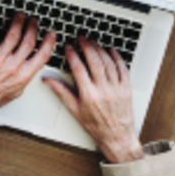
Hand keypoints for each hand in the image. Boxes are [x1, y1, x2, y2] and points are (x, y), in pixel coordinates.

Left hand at [0, 11, 57, 121]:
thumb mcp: (16, 91)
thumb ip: (24, 77)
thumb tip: (30, 67)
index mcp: (23, 76)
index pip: (41, 56)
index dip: (49, 43)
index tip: (51, 35)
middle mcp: (12, 66)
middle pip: (27, 42)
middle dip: (33, 28)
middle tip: (34, 20)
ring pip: (11, 36)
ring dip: (17, 23)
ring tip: (19, 15)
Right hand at [44, 38, 144, 162]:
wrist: (117, 136)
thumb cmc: (96, 125)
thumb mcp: (74, 110)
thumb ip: (60, 92)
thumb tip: (48, 80)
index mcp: (88, 95)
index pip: (79, 68)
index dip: (73, 55)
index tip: (68, 47)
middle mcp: (103, 90)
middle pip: (95, 62)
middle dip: (87, 47)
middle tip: (82, 38)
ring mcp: (116, 89)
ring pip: (109, 63)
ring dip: (100, 50)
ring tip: (93, 42)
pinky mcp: (126, 89)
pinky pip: (123, 70)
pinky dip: (118, 58)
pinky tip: (112, 51)